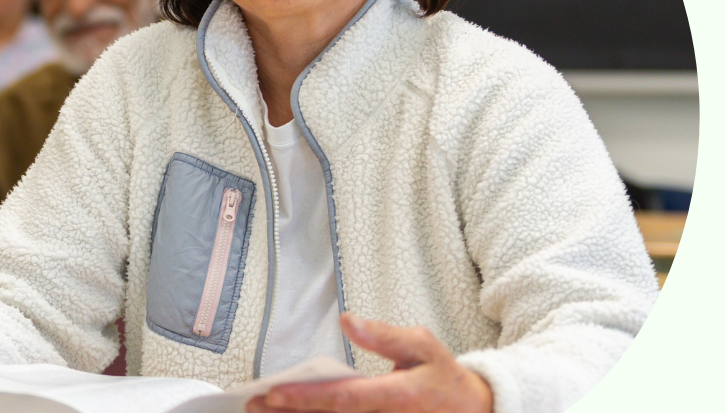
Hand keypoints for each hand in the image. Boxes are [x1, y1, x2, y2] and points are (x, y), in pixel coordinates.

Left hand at [251, 313, 493, 412]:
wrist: (471, 412)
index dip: (307, 398)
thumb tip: (349, 322)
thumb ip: (385, 336)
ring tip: (263, 411)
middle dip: (290, 412)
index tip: (275, 393)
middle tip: (254, 404)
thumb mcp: (423, 346)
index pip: (345, 400)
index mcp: (397, 396)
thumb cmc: (442, 377)